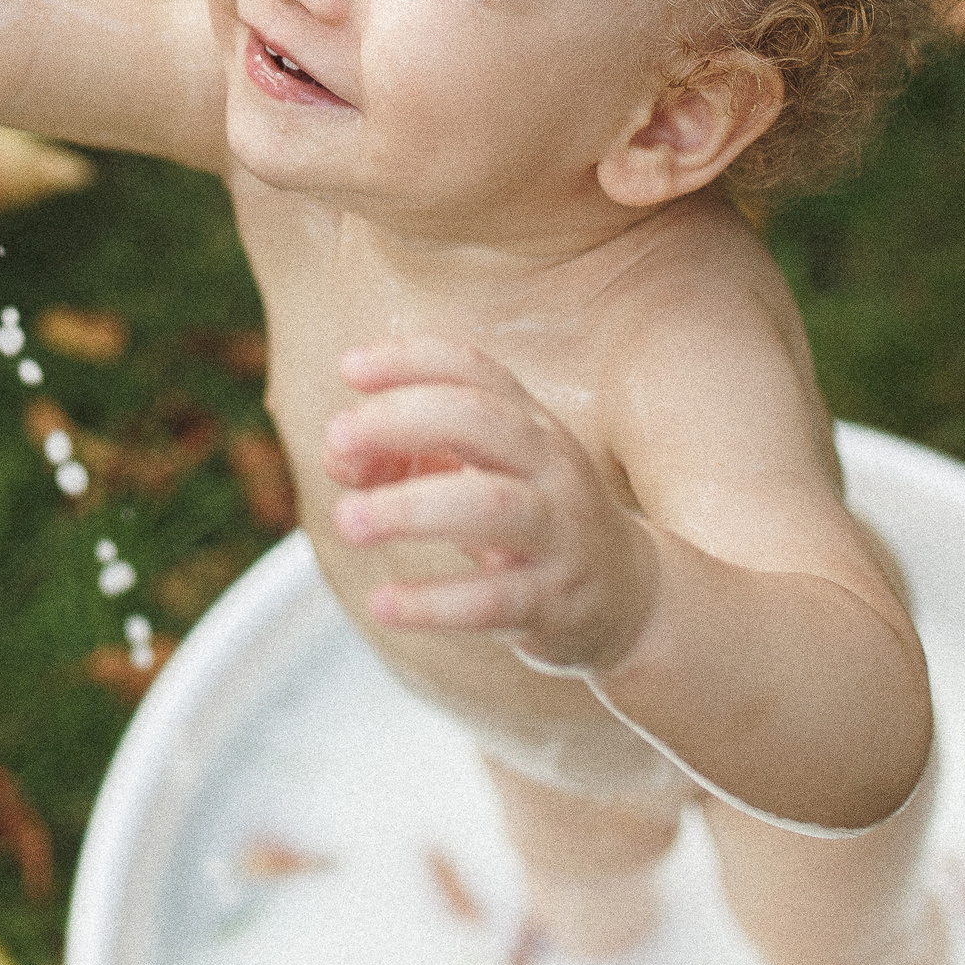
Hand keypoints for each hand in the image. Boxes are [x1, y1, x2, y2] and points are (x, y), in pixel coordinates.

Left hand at [323, 338, 655, 673]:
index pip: (474, 370)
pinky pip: (494, 599)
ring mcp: (559, 533)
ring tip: (346, 520)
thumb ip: (408, 454)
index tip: (348, 368)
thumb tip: (337, 455)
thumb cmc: (531, 519)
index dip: (411, 360)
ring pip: (491, 505)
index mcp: (530, 424)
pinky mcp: (555, 602)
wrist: (627, 598)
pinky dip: (434, 602)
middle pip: (482, 421)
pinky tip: (382, 604)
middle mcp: (551, 467)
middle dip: (404, 420)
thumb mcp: (481, 473)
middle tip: (337, 438)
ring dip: (410, 508)